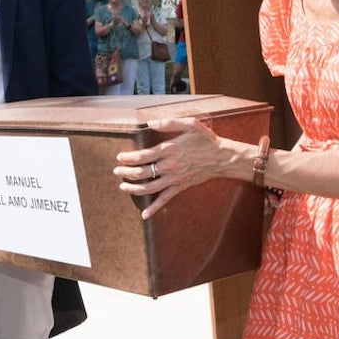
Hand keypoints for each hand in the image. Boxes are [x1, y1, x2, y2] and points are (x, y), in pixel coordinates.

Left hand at [112, 117, 229, 218]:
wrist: (222, 158)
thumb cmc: (205, 140)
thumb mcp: (190, 124)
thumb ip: (169, 123)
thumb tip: (150, 123)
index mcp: (169, 150)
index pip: (142, 156)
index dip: (128, 158)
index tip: (119, 157)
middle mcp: (169, 166)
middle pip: (142, 173)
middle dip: (125, 173)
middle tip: (116, 171)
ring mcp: (174, 179)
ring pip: (149, 188)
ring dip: (133, 189)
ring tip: (122, 187)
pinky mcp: (180, 187)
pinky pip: (165, 199)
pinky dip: (154, 208)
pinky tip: (144, 215)